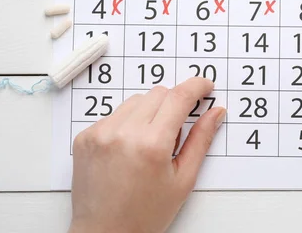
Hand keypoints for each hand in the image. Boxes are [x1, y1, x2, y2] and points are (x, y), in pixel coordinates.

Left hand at [69, 78, 225, 232]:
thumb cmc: (145, 215)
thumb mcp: (183, 179)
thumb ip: (201, 140)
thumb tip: (215, 112)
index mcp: (151, 145)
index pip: (179, 97)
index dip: (196, 86)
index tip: (205, 86)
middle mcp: (123, 134)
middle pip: (158, 93)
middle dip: (174, 104)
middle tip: (175, 132)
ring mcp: (100, 133)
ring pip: (136, 100)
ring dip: (150, 112)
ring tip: (149, 144)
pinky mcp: (86, 137)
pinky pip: (115, 114)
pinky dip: (127, 123)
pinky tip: (129, 149)